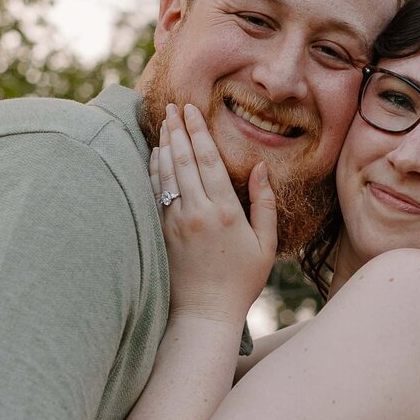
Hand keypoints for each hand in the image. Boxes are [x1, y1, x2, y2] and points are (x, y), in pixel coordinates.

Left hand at [152, 103, 276, 325]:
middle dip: (177, 129)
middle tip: (172, 106)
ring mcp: (176, 222)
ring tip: (163, 122)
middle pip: (183, 160)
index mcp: (225, 211)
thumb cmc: (242, 280)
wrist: (206, 313)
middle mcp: (197, 212)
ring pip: (166, 173)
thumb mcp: (265, 244)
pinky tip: (154, 154)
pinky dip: (154, 170)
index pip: (208, 160)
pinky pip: (156, 193)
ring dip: (164, 145)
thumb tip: (261, 168)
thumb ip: (264, 203)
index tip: (191, 109)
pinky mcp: (163, 232)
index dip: (198, 131)